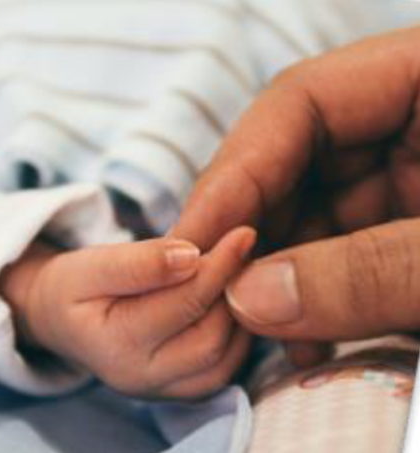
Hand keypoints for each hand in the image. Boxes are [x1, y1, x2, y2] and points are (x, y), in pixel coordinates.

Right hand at [0, 227, 255, 398]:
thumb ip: (138, 262)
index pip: (185, 303)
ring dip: (239, 314)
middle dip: (233, 291)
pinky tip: (229, 301)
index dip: (220, 266)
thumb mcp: (92, 265)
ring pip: (224, 359)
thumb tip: (191, 257)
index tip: (243, 234)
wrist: (64, 320)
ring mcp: (162, 390)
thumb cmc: (75, 288)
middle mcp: (142, 378)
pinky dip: (236, 335)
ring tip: (237, 273)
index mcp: (116, 344)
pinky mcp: (178, 389)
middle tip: (243, 252)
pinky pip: (223, 369)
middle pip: (211, 338)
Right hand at [174, 27, 419, 363]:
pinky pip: (343, 242)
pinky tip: (307, 334)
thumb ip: (368, 272)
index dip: (236, 172)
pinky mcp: (406, 216)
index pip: (298, 103)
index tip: (195, 240)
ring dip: (281, 275)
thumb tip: (253, 299)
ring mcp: (406, 169)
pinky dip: (318, 289)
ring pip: (312, 210)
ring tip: (263, 331)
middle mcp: (408, 118)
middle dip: (253, 235)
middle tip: (219, 296)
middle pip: (295, 162)